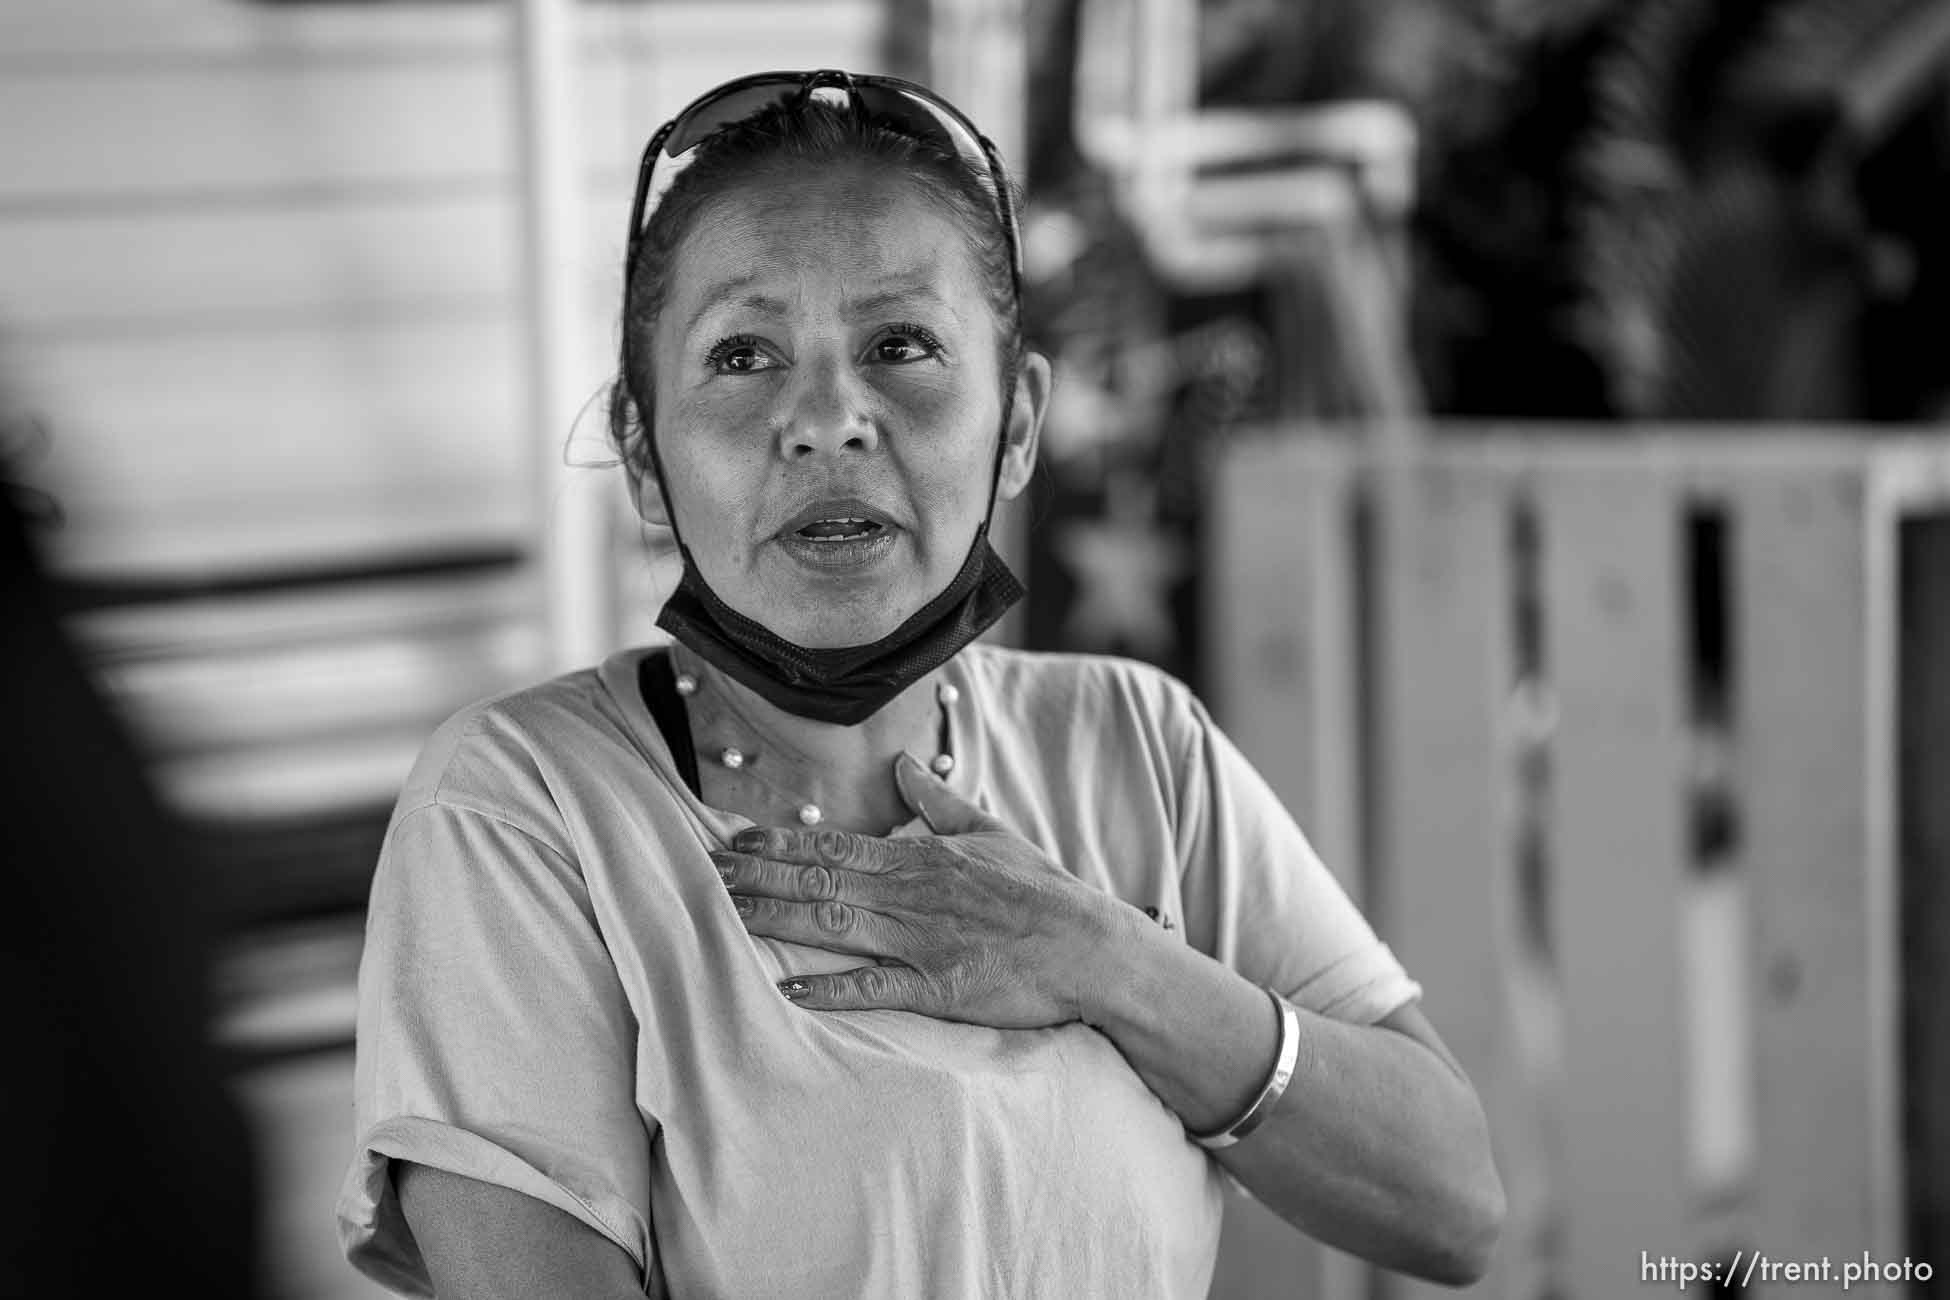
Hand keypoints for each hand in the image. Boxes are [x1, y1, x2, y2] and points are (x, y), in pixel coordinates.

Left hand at [710, 752, 1126, 1026]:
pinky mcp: (941, 989)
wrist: (1093, 949)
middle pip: (823, 881)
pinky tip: (790, 989)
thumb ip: (940, 803)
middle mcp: (916, 895)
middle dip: (761, 877)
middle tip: (706, 874)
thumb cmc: (1044, 893)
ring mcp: (925, 942)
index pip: (838, 846)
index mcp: (924, 858)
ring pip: (837, 925)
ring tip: (726, 915)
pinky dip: (834, 987)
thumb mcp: (993, 834)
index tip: (735, 841)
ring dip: (777, 919)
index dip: (782, 844)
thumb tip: (903, 762)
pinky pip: (877, 988)